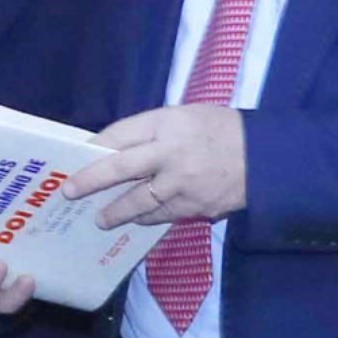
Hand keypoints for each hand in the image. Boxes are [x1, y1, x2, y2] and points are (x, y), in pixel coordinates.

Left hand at [66, 105, 247, 228]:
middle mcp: (172, 153)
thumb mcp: (185, 116)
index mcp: (168, 123)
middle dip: (90, 181)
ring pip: (138, 202)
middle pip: (120, 168)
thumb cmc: (221, 130)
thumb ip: (151, 132)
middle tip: (69, 192)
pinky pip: (162, 216)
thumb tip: (113, 150)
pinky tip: (135, 221)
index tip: (75, 157)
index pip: (119, 135)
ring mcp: (183, 183)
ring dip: (116, 212)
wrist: (269, 157)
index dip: (94, 148)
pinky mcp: (196, 207)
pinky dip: (146, 218)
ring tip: (100, 219)